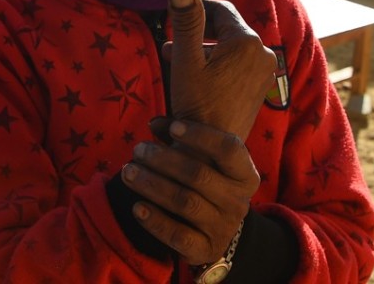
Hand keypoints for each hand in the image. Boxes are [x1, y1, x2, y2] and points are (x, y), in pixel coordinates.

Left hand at [123, 118, 258, 265]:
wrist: (218, 232)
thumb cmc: (208, 186)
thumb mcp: (205, 162)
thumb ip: (182, 139)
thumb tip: (154, 123)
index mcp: (245, 175)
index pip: (229, 150)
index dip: (201, 136)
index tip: (173, 127)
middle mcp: (238, 202)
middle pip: (199, 175)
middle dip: (163, 159)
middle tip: (138, 150)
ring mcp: (223, 228)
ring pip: (185, 202)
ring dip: (152, 185)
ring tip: (128, 172)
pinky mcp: (205, 250)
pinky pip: (178, 235)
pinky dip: (155, 221)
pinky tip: (137, 207)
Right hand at [165, 0, 275, 140]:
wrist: (213, 152)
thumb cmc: (196, 104)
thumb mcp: (186, 61)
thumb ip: (186, 21)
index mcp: (246, 41)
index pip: (221, 9)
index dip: (196, 8)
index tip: (173, 15)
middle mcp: (263, 52)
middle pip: (227, 27)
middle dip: (198, 31)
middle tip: (171, 42)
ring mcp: (264, 70)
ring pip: (231, 45)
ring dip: (205, 47)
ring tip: (176, 58)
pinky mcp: (260, 86)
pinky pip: (238, 62)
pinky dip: (218, 62)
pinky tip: (196, 74)